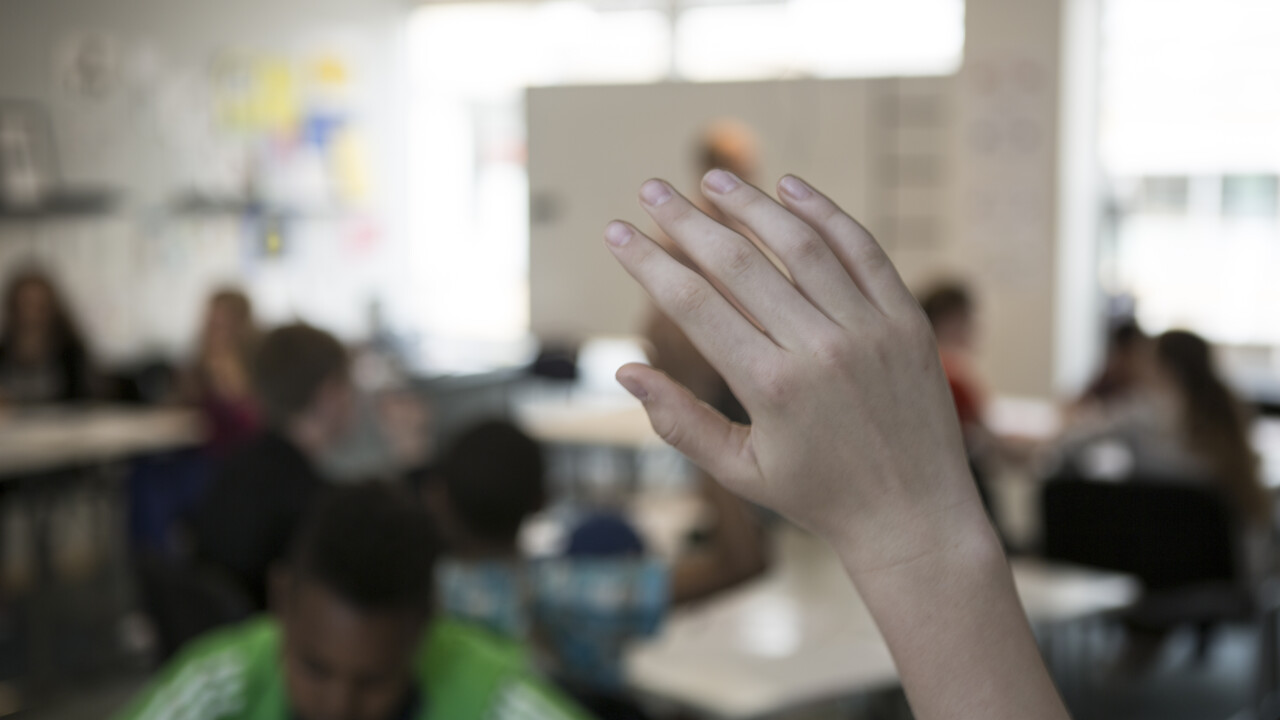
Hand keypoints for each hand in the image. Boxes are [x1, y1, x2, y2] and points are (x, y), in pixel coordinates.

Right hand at [605, 171, 986, 575]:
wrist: (916, 516)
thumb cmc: (819, 496)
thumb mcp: (741, 471)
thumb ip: (679, 422)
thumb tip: (624, 371)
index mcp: (772, 388)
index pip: (695, 304)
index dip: (649, 263)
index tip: (618, 232)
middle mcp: (820, 349)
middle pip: (739, 264)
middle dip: (686, 221)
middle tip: (651, 190)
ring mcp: (869, 329)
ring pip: (800, 245)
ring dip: (752, 205)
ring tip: (713, 181)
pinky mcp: (906, 320)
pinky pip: (862, 250)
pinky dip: (825, 214)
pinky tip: (790, 188)